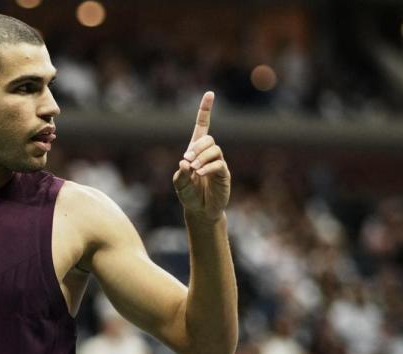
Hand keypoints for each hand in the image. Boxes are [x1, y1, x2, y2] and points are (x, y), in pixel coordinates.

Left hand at [173, 91, 230, 220]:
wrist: (200, 210)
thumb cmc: (189, 195)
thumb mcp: (179, 184)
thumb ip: (181, 174)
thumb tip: (185, 163)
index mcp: (196, 151)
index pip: (202, 126)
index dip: (205, 110)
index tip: (210, 94)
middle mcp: (209, 154)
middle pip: (208, 139)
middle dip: (197, 147)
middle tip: (188, 160)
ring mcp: (218, 163)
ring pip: (214, 150)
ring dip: (202, 157)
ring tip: (194, 170)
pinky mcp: (224, 174)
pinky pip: (219, 164)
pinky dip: (208, 167)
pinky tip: (200, 173)